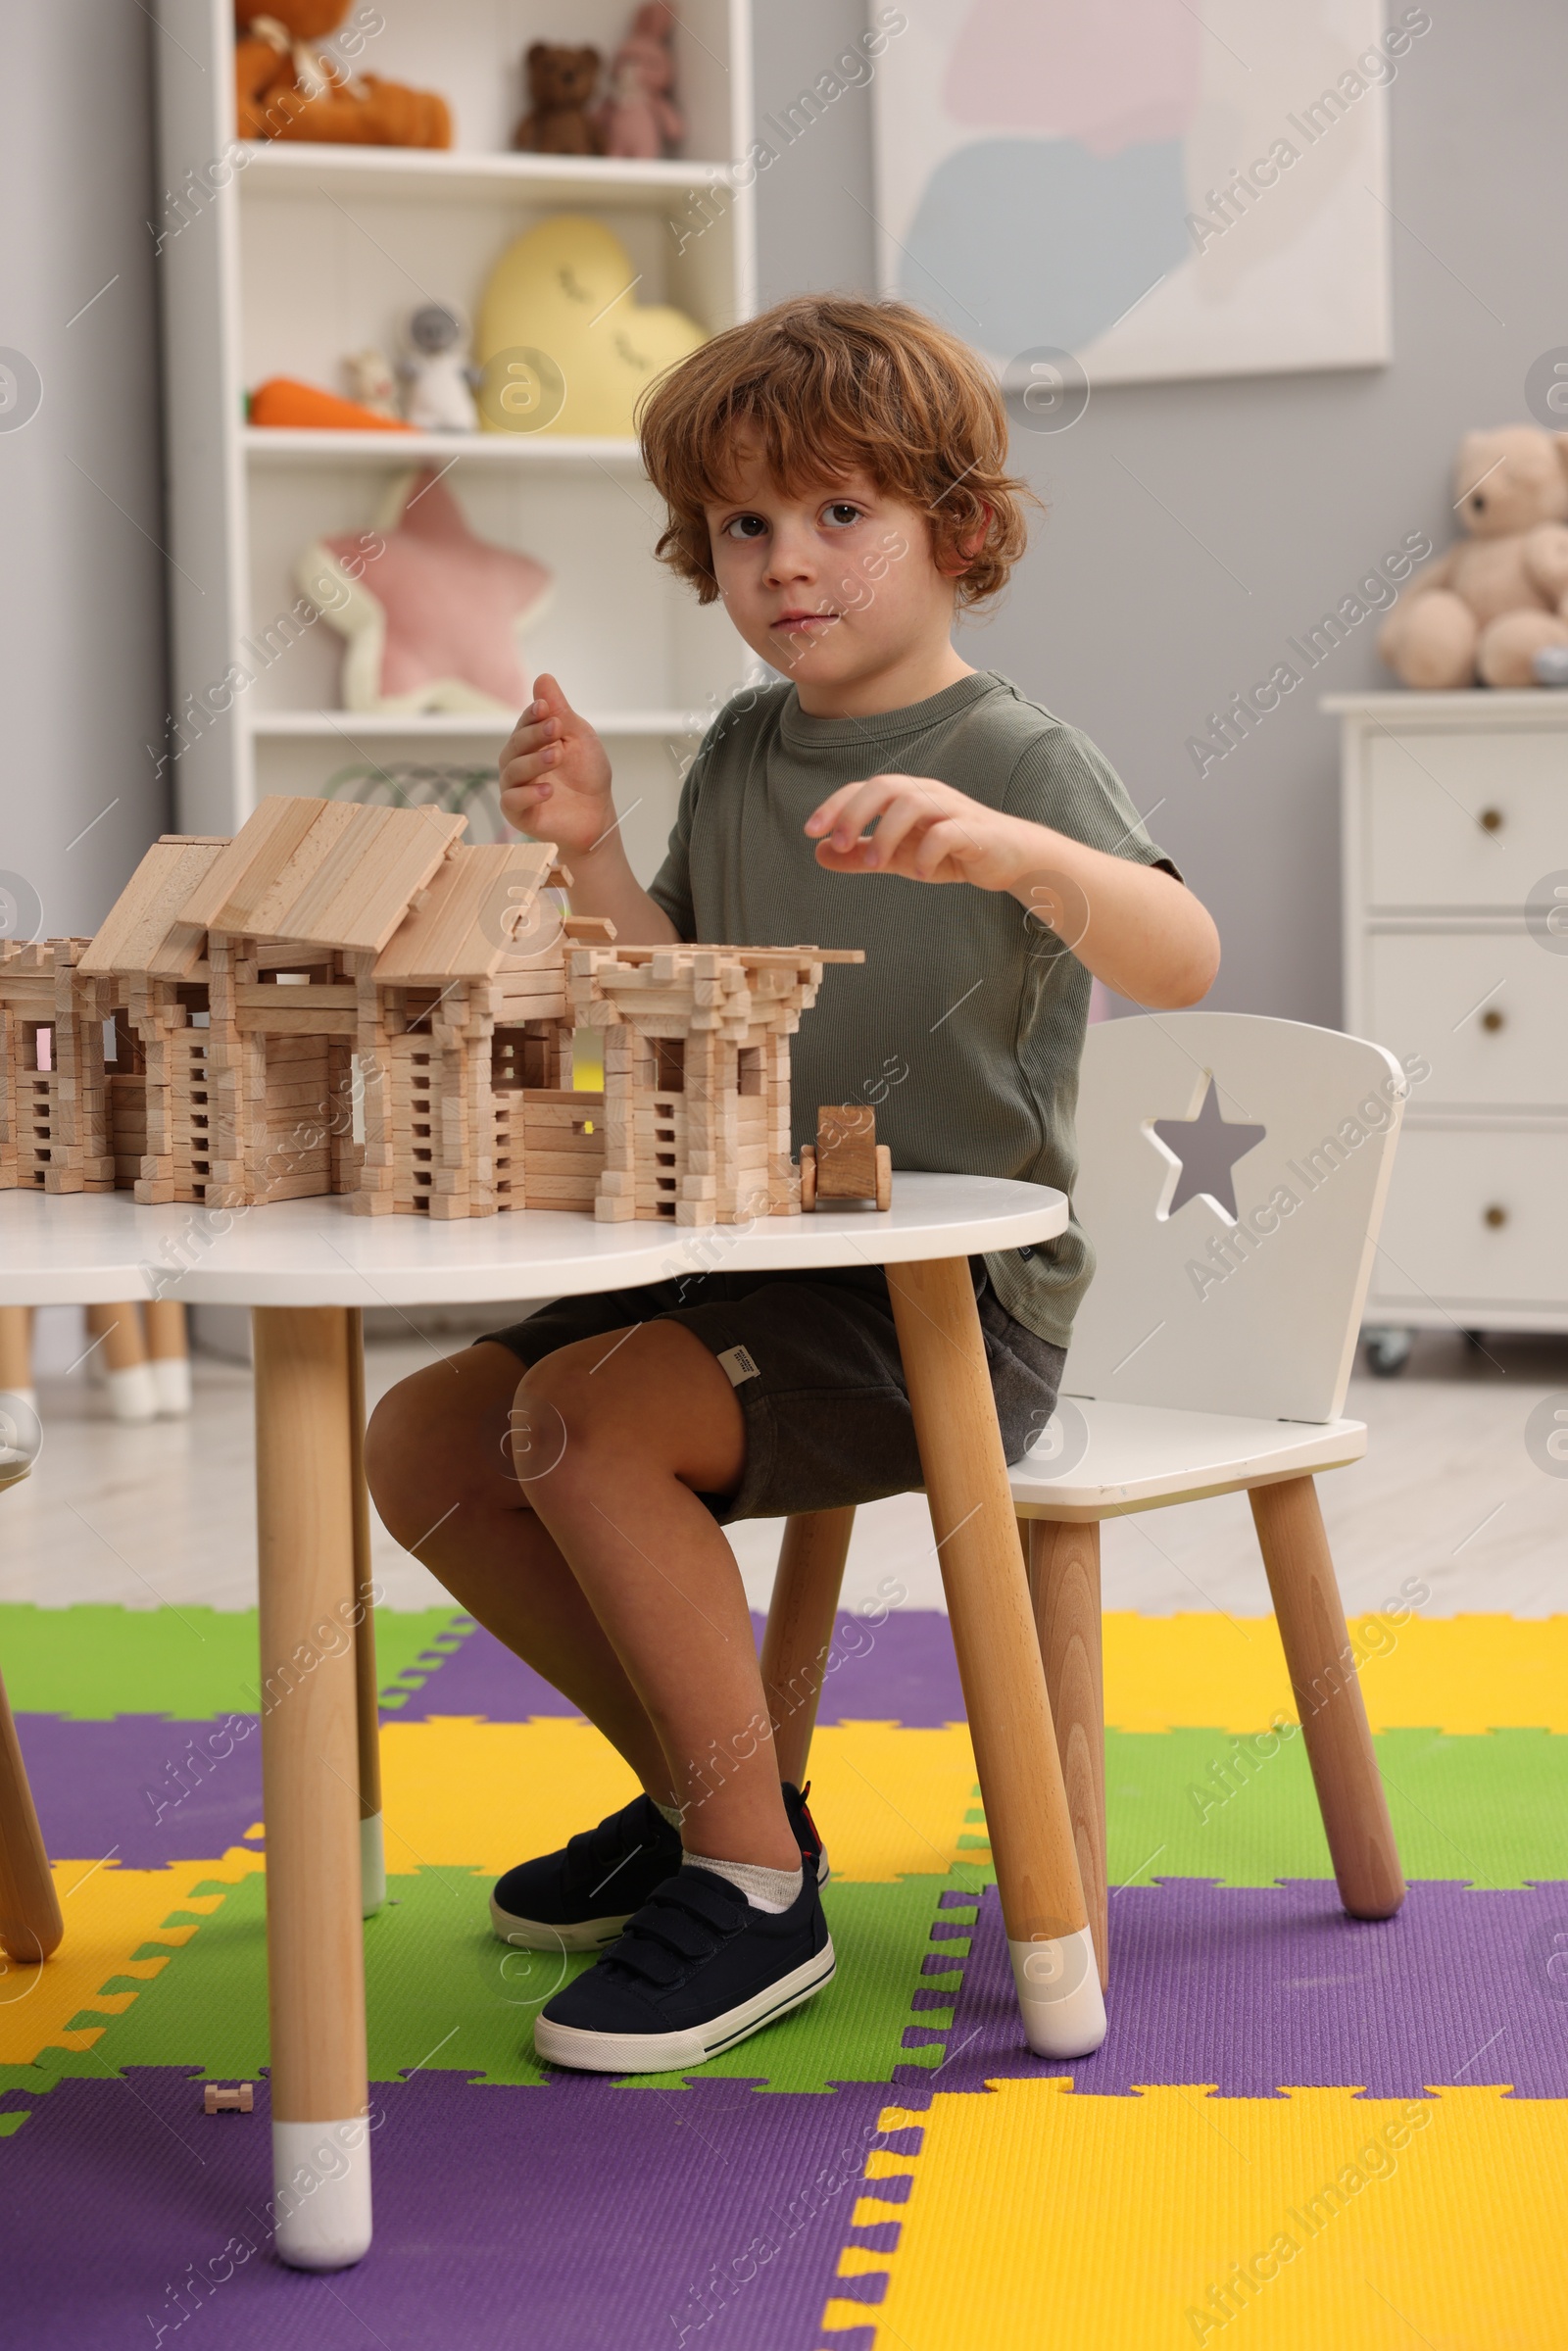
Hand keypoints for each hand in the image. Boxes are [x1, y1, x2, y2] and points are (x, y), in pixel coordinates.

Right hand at [498, 673, 615, 857]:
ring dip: (535, 761)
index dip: (533, 714)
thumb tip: (543, 677)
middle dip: (535, 734)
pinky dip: (529, 794)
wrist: (596, 815)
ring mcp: (515, 787)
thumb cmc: (588, 775)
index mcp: (531, 742)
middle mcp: (518, 762)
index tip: (546, 707)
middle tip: (555, 728)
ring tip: (557, 756)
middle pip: (516, 744)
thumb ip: (561, 711)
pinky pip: (513, 800)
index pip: (525, 723)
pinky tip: (548, 790)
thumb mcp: (579, 738)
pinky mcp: (517, 813)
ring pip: (513, 770)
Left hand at [804, 773, 1027, 890]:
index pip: (864, 789)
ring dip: (886, 834)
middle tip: (840, 844)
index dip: (835, 807)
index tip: (811, 832)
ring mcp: (952, 809)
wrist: (1008, 858)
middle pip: (885, 787)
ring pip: (913, 804)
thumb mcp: (898, 856)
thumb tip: (819, 852)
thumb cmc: (950, 852)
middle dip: (856, 813)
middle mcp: (927, 794)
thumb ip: (861, 854)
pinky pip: (947, 833)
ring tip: (874, 864)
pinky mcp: (974, 831)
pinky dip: (927, 853)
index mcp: (906, 796)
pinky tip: (920, 874)